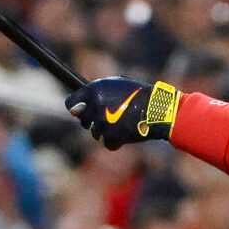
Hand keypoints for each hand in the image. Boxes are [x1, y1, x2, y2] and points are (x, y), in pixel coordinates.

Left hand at [65, 77, 180, 149]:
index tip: (80, 112)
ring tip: (123, 122)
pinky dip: (117, 141)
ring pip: (96, 133)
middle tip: (109, 117)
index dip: (75, 108)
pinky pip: (108, 143)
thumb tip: (72, 111)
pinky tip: (127, 132)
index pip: (70, 103)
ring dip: (107, 131)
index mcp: (94, 89)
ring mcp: (103, 122)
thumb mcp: (116, 86)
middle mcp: (95, 105)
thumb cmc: (137, 95)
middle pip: (83, 121)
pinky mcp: (112, 136)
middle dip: (93, 121)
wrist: (158, 108)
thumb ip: (93, 94)